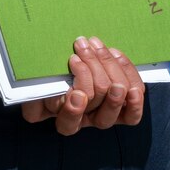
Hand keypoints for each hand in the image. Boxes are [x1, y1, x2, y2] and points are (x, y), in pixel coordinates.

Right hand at [21, 37, 146, 135]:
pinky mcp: (127, 98)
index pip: (69, 124)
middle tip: (80, 47)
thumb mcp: (35, 87)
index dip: (74, 111)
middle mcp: (89, 120)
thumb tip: (43, 92)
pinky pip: (136, 91)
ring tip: (95, 45)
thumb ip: (33, 95)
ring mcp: (110, 110)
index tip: (76, 93)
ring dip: (108, 65)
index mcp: (65, 120)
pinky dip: (127, 71)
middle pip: (97, 101)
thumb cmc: (46, 78)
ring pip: (119, 95)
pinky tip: (115, 55)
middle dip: (91, 70)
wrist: (67, 65)